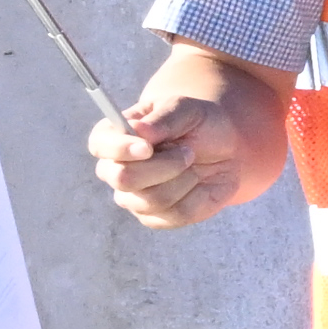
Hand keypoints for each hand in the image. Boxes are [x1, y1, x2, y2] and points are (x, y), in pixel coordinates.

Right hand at [87, 56, 285, 230]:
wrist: (227, 148)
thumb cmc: (199, 124)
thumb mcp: (186, 110)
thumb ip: (163, 119)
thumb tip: (138, 130)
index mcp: (115, 136)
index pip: (100, 145)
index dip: (120, 148)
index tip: (147, 147)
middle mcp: (116, 169)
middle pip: (123, 178)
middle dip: (163, 166)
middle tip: (187, 152)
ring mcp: (133, 197)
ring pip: (151, 200)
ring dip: (183, 179)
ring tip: (192, 163)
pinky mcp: (155, 218)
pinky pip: (173, 215)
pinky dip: (195, 197)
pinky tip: (197, 183)